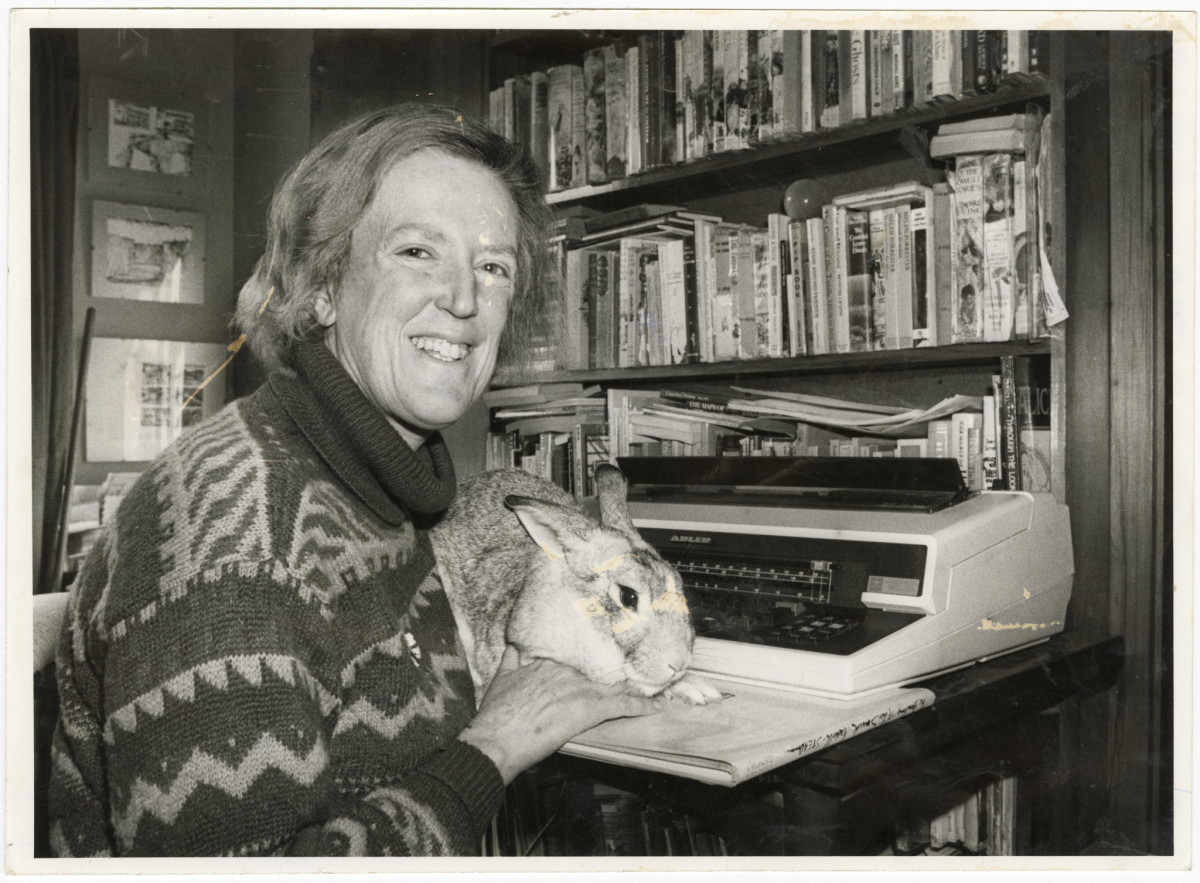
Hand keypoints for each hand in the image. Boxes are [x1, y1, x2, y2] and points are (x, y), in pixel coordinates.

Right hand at [458, 646, 664, 783]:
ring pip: (615, 684)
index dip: (597, 662)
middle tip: (643, 670)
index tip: (612, 659)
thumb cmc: (495, 714)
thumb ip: (511, 659)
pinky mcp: (587, 708)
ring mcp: (578, 688)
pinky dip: (641, 706)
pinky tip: (658, 707)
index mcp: (548, 662)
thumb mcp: (500, 679)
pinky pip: (621, 704)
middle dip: (620, 673)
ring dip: (638, 686)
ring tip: (661, 686)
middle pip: (601, 669)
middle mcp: (566, 670)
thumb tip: (513, 646)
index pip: (581, 658)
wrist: (496, 739)